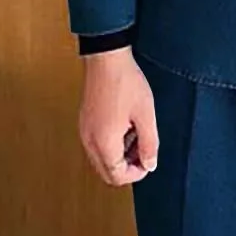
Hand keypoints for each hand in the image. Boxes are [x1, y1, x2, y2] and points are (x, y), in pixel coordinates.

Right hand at [78, 47, 158, 185]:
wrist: (106, 59)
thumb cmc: (126, 83)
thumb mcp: (146, 114)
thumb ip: (149, 143)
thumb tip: (150, 164)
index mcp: (103, 143)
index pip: (116, 176)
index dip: (136, 173)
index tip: (149, 160)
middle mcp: (89, 141)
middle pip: (106, 171)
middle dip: (127, 166)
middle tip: (144, 150)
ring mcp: (85, 130)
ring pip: (101, 158)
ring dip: (120, 154)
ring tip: (137, 133)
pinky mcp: (85, 120)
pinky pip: (97, 143)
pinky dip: (112, 142)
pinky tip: (126, 124)